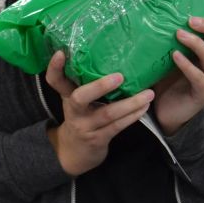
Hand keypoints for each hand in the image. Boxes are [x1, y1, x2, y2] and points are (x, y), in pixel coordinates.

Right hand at [45, 51, 153, 176]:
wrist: (75, 152)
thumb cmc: (82, 116)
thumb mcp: (77, 99)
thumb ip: (84, 80)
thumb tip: (110, 50)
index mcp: (67, 96)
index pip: (54, 80)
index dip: (55, 68)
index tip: (61, 53)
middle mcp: (73, 110)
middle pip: (80, 97)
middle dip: (99, 86)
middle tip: (120, 76)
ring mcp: (85, 126)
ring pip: (107, 114)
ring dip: (130, 103)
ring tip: (148, 93)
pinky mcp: (97, 138)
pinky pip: (117, 126)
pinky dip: (132, 116)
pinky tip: (144, 107)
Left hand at [153, 10, 203, 136]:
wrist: (166, 108)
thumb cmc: (171, 75)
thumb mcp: (178, 50)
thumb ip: (179, 35)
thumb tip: (165, 9)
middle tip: (191, 20)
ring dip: (196, 43)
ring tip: (179, 34)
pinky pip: (198, 77)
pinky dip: (187, 65)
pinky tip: (175, 56)